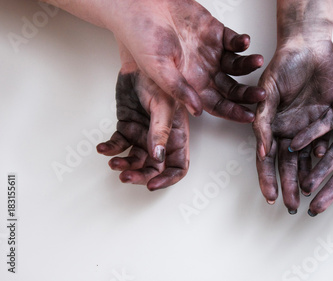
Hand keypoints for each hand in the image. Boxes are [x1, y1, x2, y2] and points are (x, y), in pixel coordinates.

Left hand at [96, 63, 188, 190]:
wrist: (137, 59)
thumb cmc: (157, 77)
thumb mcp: (163, 104)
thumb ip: (161, 132)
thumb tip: (158, 157)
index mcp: (176, 134)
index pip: (178, 165)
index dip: (167, 179)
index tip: (152, 184)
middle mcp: (160, 137)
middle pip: (154, 167)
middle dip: (141, 175)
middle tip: (125, 176)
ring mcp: (142, 133)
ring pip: (135, 159)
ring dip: (123, 164)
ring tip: (112, 162)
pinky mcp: (126, 126)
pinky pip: (118, 144)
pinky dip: (110, 148)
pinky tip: (102, 148)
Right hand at [107, 0, 264, 120]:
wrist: (140, 5)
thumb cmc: (142, 37)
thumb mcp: (158, 69)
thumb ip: (179, 90)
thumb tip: (198, 111)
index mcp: (191, 85)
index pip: (217, 105)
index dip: (233, 112)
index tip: (249, 116)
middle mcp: (204, 71)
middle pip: (232, 88)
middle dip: (247, 93)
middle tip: (261, 94)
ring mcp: (211, 52)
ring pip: (237, 65)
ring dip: (248, 65)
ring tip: (256, 60)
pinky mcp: (215, 33)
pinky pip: (234, 41)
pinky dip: (241, 43)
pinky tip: (245, 42)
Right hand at [253, 39, 332, 212]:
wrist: (309, 47)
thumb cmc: (282, 65)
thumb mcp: (267, 91)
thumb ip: (263, 120)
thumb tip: (260, 150)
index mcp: (271, 126)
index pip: (266, 159)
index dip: (267, 178)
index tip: (270, 196)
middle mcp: (288, 131)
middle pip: (287, 165)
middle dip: (288, 186)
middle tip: (292, 206)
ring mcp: (308, 127)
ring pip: (306, 159)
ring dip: (306, 178)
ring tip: (309, 197)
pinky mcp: (327, 120)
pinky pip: (325, 141)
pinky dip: (323, 153)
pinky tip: (323, 162)